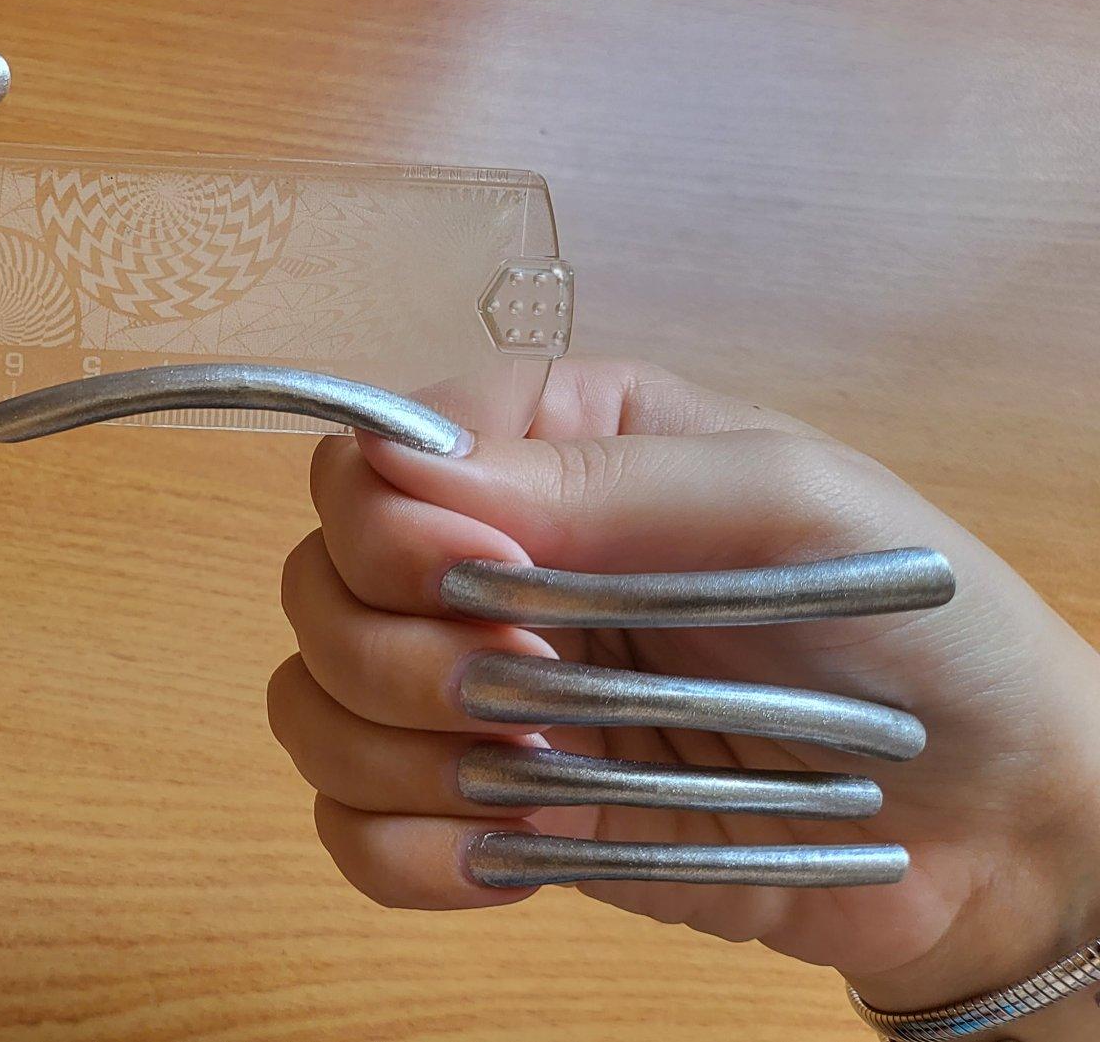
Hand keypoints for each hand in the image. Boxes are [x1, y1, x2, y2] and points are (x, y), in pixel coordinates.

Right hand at [269, 358, 1099, 1026]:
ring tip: (544, 776)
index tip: (500, 585)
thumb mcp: (792, 506)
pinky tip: (517, 856)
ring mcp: (477, 691)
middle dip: (400, 658)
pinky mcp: (481, 811)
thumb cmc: (922, 626)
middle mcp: (489, 560)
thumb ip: (603, 484)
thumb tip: (405, 471)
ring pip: (311, 711)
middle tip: (538, 694)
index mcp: (551, 448)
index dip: (394, 528)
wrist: (992, 823)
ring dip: (405, 761)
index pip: (368, 459)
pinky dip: (409, 855)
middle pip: (317, 587)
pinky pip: (352, 834)